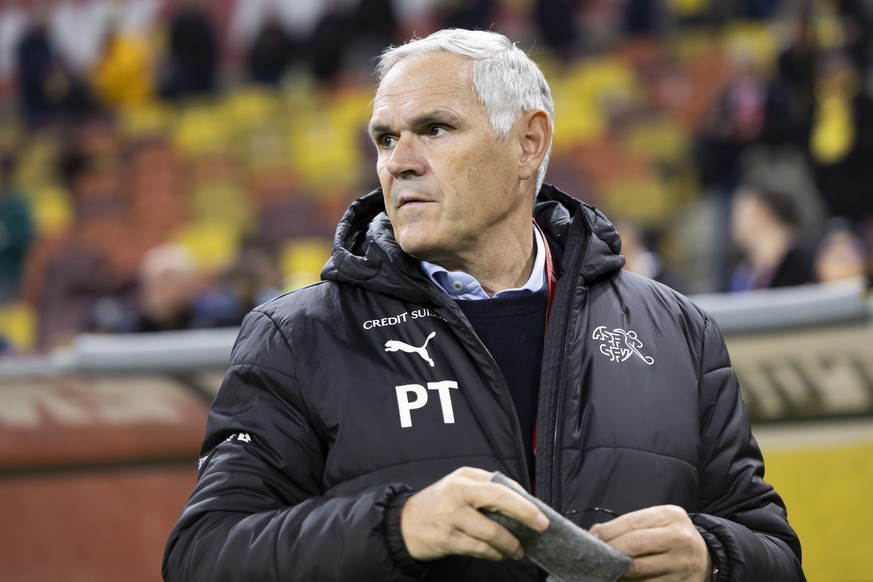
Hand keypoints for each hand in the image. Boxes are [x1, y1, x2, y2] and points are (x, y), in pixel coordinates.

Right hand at [400, 466, 548, 561]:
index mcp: (465, 477)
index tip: (540, 513)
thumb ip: (487, 488)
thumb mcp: (460, 485)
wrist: (404, 523)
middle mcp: (458, 493)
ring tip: (518, 550)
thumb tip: (522, 500)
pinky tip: (500, 554)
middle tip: (541, 527)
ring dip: (510, 543)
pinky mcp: (447, 539)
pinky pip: (479, 549)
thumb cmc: (439, 504)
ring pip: (491, 531)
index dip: (524, 500)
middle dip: (525, 514)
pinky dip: (495, 554)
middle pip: (498, 499)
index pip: (501, 485)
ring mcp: (452, 517)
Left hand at [589, 505, 710, 580]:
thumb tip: (596, 532)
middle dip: (611, 550)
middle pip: (636, 545)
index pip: (632, 523)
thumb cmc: (672, 534)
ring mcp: (681, 564)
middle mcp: (679, 539)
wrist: (706, 557)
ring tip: (605, 567)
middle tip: (594, 554)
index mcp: (670, 516)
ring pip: (640, 570)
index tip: (592, 537)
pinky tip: (621, 578)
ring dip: (618, 570)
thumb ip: (630, 523)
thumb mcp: (657, 520)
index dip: (609, 531)